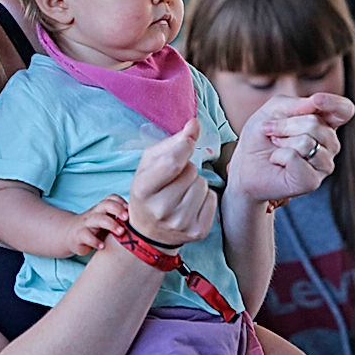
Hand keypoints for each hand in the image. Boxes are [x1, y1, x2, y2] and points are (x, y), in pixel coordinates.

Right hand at [60, 195, 127, 254]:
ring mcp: (86, 224)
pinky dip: (94, 241)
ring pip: (97, 219)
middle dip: (117, 209)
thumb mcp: (106, 221)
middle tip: (127, 219)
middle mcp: (94, 213)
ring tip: (120, 232)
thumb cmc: (95, 228)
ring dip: (110, 224)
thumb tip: (146, 222)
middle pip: (105, 205)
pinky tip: (102, 246)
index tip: (130, 210)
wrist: (69, 234)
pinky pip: (86, 236)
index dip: (121, 202)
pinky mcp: (79, 236)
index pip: (111, 198)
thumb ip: (120, 219)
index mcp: (102, 209)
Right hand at [124, 118, 217, 248]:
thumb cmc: (149, 190)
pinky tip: (190, 203)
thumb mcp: (150, 164)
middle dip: (187, 168)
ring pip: (203, 184)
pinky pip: (212, 199)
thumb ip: (173, 141)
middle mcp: (160, 209)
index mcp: (143, 189)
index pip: (172, 162)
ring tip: (182, 191)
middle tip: (175, 178)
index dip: (184, 146)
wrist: (149, 231)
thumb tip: (195, 123)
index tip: (187, 140)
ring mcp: (179, 223)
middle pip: (191, 171)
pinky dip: (204, 197)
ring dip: (195, 182)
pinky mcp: (197, 231)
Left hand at [228, 92, 354, 202]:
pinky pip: (295, 159)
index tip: (316, 100)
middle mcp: (329, 144)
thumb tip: (315, 101)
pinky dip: (279, 156)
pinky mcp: (311, 181)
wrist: (244, 165)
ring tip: (276, 147)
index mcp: (324, 123)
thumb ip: (295, 103)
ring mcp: (323, 164)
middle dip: (286, 125)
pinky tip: (277, 161)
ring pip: (307, 142)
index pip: (344, 110)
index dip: (334, 103)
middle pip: (316, 124)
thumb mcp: (273, 110)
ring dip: (282, 141)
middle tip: (273, 133)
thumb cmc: (261, 137)